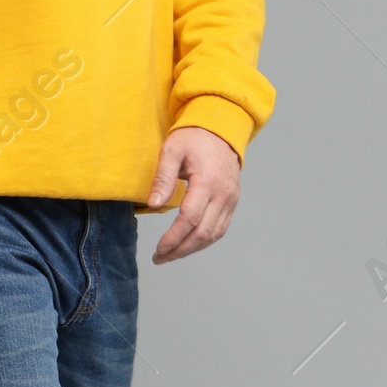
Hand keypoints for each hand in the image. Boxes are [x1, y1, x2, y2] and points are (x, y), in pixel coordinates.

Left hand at [147, 126, 241, 263]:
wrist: (220, 128)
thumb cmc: (194, 137)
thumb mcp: (172, 150)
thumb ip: (163, 178)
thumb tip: (154, 204)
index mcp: (208, 181)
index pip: (190, 218)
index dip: (174, 238)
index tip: (158, 249)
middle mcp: (223, 194)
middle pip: (203, 232)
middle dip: (180, 250)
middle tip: (160, 258)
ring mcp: (230, 199)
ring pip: (214, 234)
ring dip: (192, 249)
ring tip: (171, 255)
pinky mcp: (232, 202)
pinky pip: (220, 228)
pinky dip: (204, 240)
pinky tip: (188, 245)